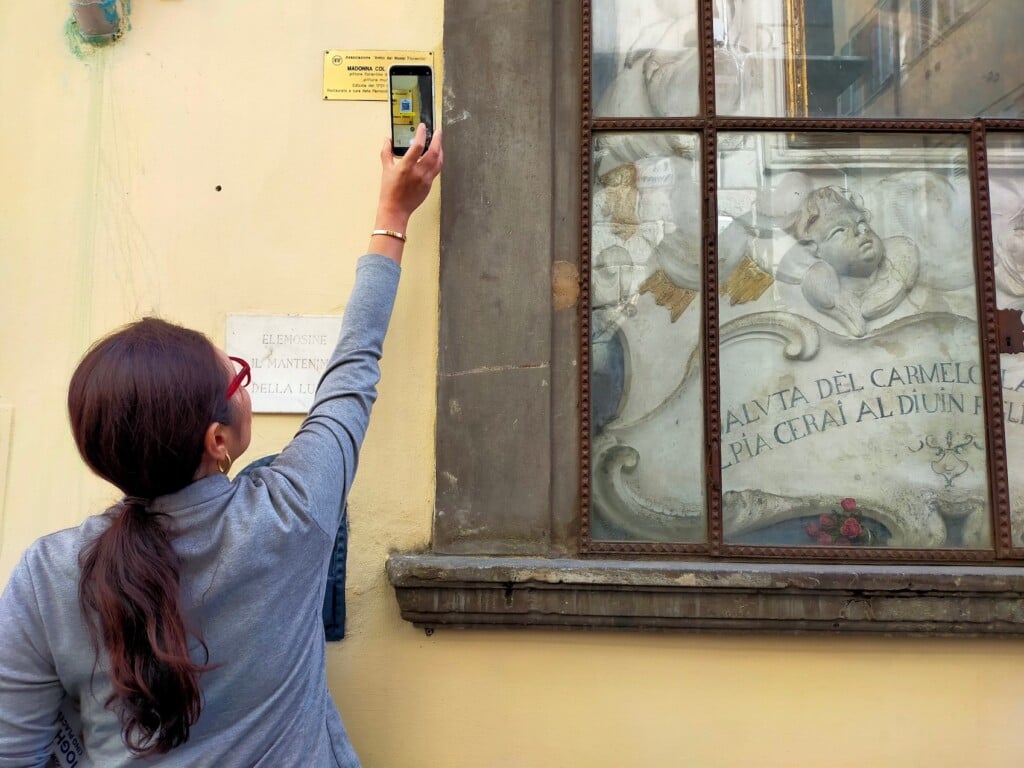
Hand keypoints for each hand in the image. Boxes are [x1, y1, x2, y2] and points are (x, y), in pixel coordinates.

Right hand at [370, 123, 442, 262]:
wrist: (395, 210)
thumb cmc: (389, 191)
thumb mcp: (386, 170)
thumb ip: (386, 152)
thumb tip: (387, 140)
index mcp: (406, 167)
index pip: (418, 146)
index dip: (422, 134)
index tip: (423, 127)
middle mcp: (418, 173)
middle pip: (434, 153)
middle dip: (438, 140)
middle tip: (438, 131)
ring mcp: (426, 180)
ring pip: (438, 162)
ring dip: (440, 150)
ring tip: (439, 142)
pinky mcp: (429, 185)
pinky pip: (436, 170)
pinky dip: (437, 161)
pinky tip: (435, 157)